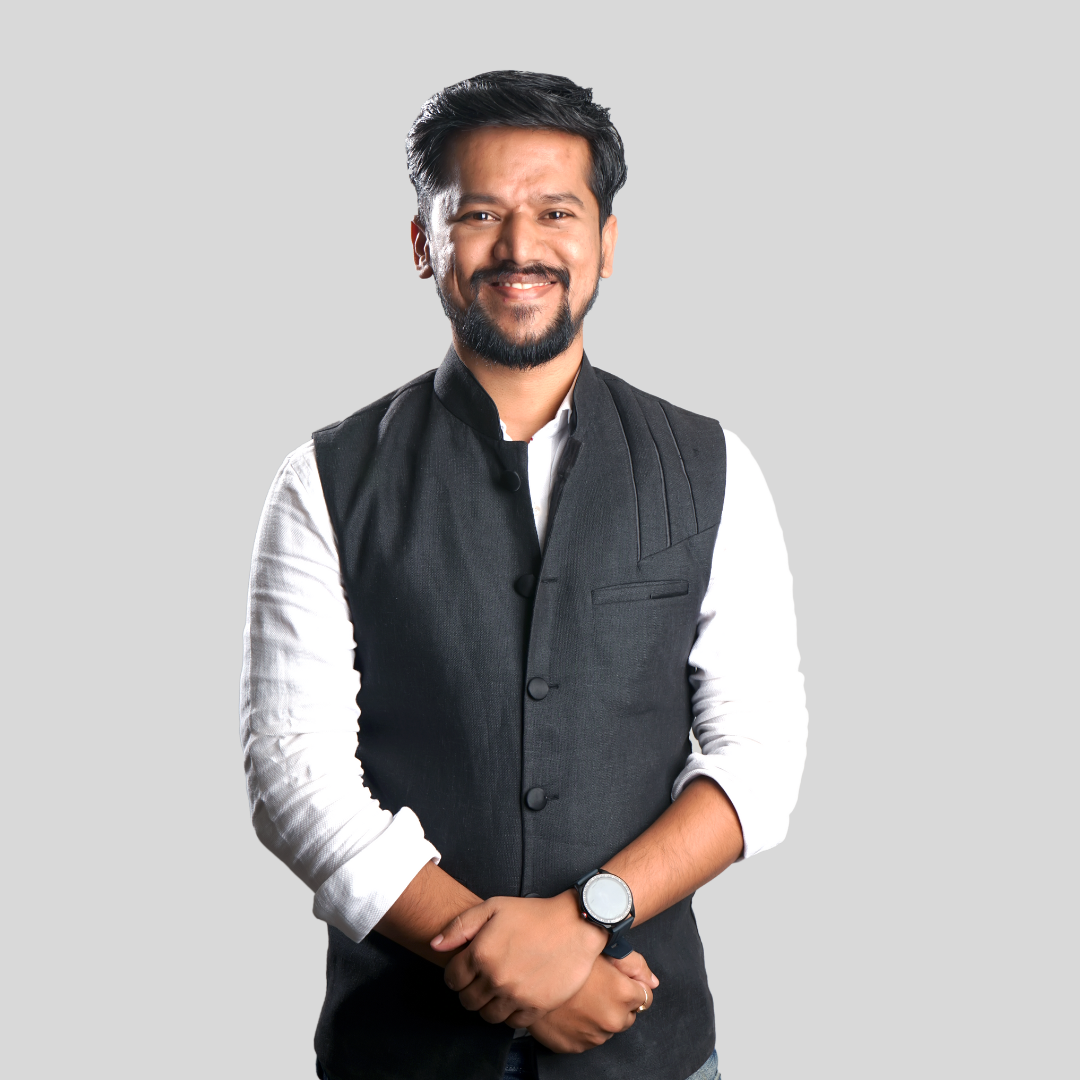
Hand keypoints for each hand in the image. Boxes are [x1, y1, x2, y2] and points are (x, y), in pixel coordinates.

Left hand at [431, 891, 608, 1025]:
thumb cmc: (534, 914)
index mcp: (481, 953)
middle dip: (469, 990)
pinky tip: (515, 996)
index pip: (452, 979)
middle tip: (482, 978)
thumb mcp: (494, 907)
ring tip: (498, 988)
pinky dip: (509, 1014)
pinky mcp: (535, 1007)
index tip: (465, 969)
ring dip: (488, 1004)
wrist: (575, 925)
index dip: (455, 974)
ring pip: (487, 1015)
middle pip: (467, 1001)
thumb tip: (435, 945)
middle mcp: (495, 978)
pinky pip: (511, 1024)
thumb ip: (460, 926)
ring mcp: (516, 995)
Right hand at [529, 950, 657, 1053]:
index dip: (631, 985)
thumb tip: (652, 982)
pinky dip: (583, 1026)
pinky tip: (571, 1009)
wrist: (527, 979)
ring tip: (581, 996)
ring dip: (600, 1015)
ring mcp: (594, 1037)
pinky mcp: (577, 1047)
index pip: (644, 997)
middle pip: (627, 1014)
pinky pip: (588, 1037)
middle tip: (596, 985)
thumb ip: (634, 964)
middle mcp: (613, 1020)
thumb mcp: (601, 949)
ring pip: (607, 1027)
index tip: (617, 979)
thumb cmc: (564, 958)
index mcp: (623, 995)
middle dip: (617, 1002)